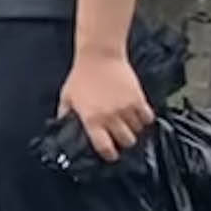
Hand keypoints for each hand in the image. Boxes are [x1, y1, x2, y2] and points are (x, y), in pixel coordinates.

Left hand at [62, 50, 155, 164]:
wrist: (99, 56)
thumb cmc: (81, 76)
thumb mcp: (66, 97)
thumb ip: (65, 115)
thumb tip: (62, 128)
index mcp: (92, 119)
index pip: (105, 148)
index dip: (109, 154)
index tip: (110, 154)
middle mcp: (111, 117)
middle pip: (126, 142)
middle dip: (123, 142)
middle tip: (119, 137)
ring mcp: (127, 109)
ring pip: (138, 131)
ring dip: (134, 130)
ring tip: (127, 124)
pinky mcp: (139, 99)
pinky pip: (148, 118)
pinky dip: (144, 119)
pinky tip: (137, 115)